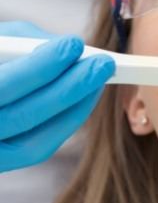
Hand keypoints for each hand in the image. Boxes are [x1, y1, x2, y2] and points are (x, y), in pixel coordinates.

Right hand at [0, 21, 114, 171]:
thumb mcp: (1, 42)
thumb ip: (28, 43)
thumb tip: (73, 50)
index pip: (3, 85)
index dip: (41, 66)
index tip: (74, 43)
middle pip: (24, 116)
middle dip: (71, 87)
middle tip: (103, 63)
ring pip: (35, 141)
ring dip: (77, 105)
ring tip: (101, 77)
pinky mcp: (5, 160)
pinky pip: (39, 147)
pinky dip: (69, 121)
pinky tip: (88, 96)